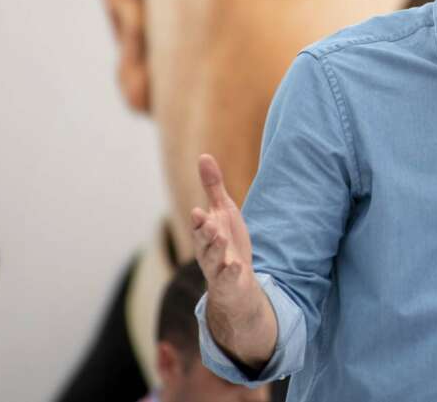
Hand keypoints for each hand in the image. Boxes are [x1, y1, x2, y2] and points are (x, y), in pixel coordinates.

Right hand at [191, 154, 257, 322]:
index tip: (199, 211)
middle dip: (205, 233)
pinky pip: (228, 278)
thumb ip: (212, 186)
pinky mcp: (228, 281)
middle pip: (203, 242)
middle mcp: (207, 250)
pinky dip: (231, 273)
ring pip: (213, 260)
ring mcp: (217, 267)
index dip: (199, 220)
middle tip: (209, 223)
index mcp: (205, 232)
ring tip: (221, 238)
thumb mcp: (222, 211)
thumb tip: (203, 155)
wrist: (235, 278)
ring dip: (216, 250)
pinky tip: (237, 267)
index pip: (199, 225)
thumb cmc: (226, 240)